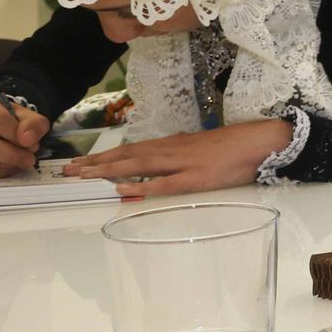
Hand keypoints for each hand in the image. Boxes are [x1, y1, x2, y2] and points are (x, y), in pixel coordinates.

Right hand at [0, 93, 51, 177]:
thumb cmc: (9, 119)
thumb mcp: (27, 115)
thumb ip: (34, 123)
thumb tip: (28, 140)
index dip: (17, 135)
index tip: (31, 144)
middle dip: (11, 154)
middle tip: (29, 159)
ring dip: (5, 163)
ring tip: (21, 160)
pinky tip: (8, 165)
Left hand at [64, 120, 293, 196]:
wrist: (263, 141)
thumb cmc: (237, 146)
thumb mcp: (203, 147)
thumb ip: (181, 153)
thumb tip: (162, 160)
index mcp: (173, 144)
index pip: (131, 149)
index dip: (105, 156)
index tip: (81, 163)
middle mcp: (172, 150)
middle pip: (127, 155)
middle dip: (96, 164)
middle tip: (68, 171)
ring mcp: (183, 163)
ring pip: (138, 165)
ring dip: (109, 170)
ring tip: (83, 176)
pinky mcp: (197, 177)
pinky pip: (164, 183)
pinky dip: (142, 186)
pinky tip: (123, 190)